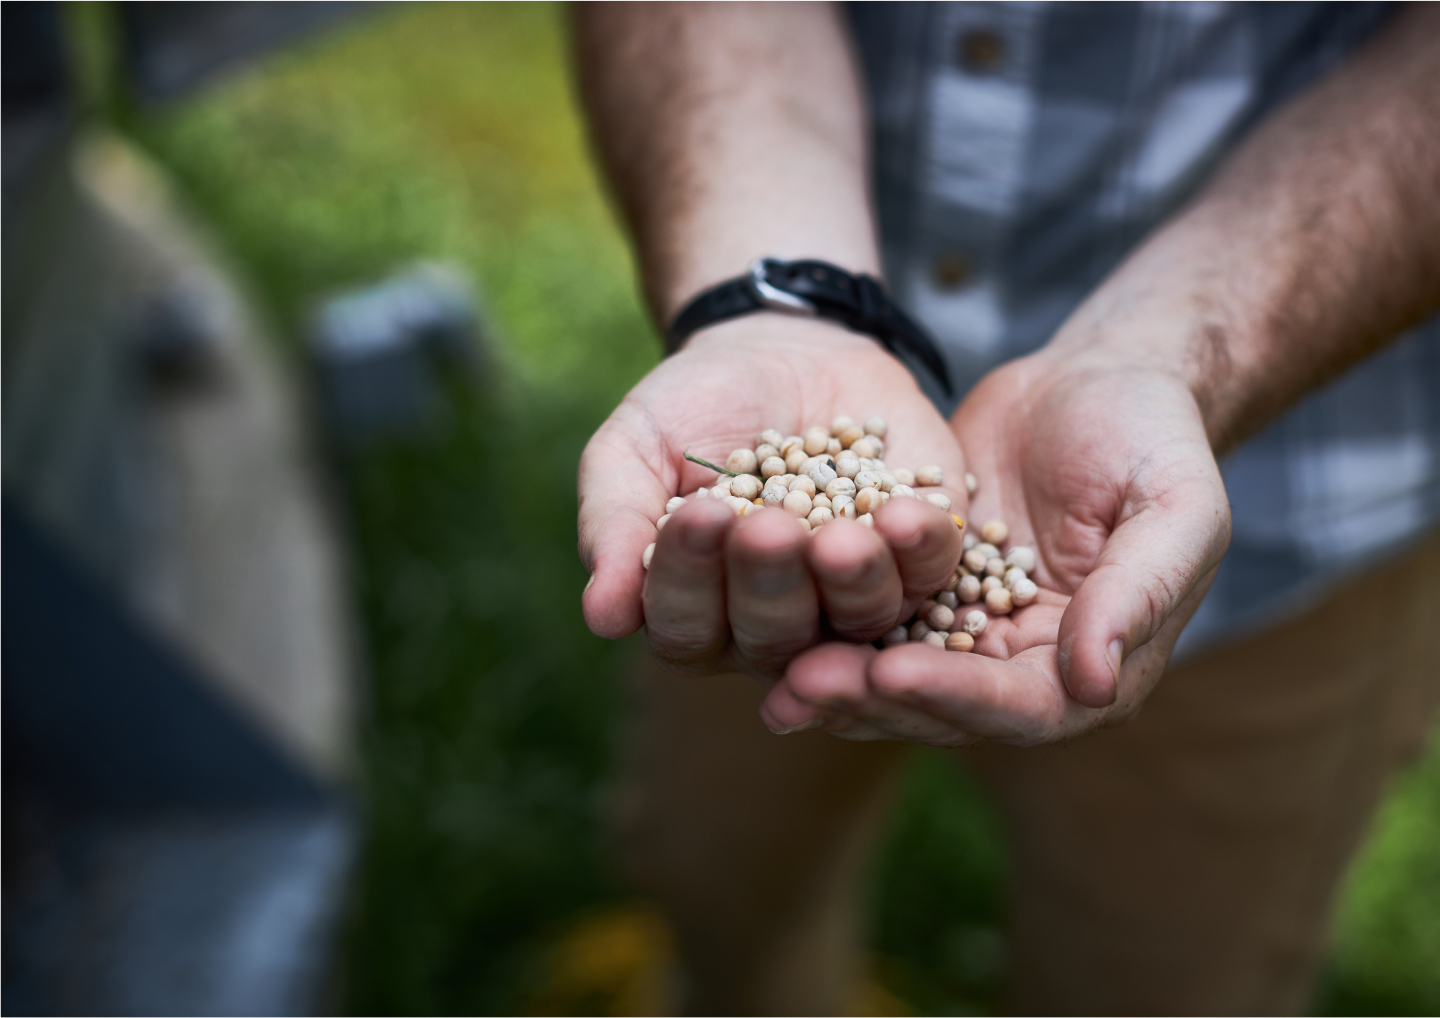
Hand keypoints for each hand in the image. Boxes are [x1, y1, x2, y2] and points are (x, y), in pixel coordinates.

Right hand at [578, 316, 964, 679]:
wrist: (783, 350)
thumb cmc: (693, 408)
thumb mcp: (634, 448)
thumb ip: (614, 525)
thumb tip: (602, 616)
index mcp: (700, 614)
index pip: (687, 628)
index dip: (690, 579)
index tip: (697, 515)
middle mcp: (778, 628)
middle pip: (774, 640)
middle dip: (770, 584)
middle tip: (767, 529)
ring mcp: (856, 600)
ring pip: (858, 621)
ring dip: (850, 583)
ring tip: (839, 537)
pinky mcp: (925, 560)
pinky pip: (932, 573)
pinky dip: (921, 549)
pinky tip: (908, 514)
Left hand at [759, 352, 1231, 743]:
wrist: (1096, 380)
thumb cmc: (1151, 436)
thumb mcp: (1172, 506)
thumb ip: (1138, 593)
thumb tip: (1093, 687)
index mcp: (1095, 663)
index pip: (1024, 707)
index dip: (956, 697)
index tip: (890, 674)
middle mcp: (1026, 664)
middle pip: (944, 707)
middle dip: (873, 700)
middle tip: (802, 686)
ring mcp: (969, 629)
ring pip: (895, 673)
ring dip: (836, 679)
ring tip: (774, 675)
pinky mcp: (921, 588)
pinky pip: (867, 616)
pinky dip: (822, 623)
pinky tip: (763, 620)